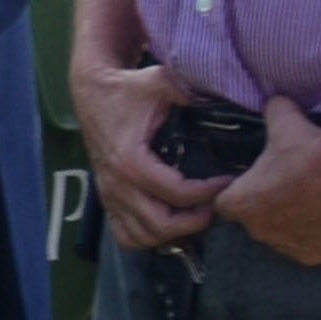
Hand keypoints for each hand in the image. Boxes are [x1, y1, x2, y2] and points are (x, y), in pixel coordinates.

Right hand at [74, 53, 222, 249]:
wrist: (92, 91)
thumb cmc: (129, 88)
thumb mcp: (162, 82)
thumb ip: (192, 92)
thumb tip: (227, 100)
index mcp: (130, 160)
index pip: (176, 193)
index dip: (208, 192)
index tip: (228, 180)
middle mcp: (116, 184)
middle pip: (159, 225)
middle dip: (193, 221)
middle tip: (216, 204)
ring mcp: (109, 195)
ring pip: (141, 236)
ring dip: (172, 233)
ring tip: (195, 214)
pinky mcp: (106, 199)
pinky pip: (125, 235)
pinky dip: (148, 237)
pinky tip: (168, 222)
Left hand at [217, 96, 320, 266]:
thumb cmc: (313, 149)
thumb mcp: (285, 122)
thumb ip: (272, 112)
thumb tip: (273, 101)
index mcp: (241, 203)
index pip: (225, 203)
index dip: (239, 191)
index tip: (256, 182)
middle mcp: (259, 231)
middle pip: (255, 221)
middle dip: (267, 207)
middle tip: (289, 187)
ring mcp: (289, 247)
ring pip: (283, 236)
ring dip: (291, 222)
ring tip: (311, 200)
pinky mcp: (317, 256)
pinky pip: (311, 246)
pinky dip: (318, 235)